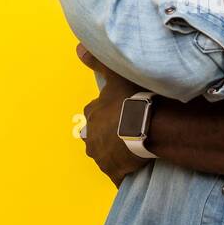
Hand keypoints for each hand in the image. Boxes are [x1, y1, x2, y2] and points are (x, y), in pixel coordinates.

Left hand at [75, 42, 150, 186]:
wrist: (145, 124)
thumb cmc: (131, 99)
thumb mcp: (116, 74)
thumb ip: (98, 61)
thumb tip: (78, 48)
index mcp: (92, 114)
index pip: (93, 113)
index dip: (105, 112)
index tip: (118, 111)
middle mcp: (91, 137)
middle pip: (96, 136)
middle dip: (107, 135)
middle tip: (125, 132)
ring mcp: (101, 156)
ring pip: (105, 155)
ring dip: (115, 153)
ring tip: (132, 149)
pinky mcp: (113, 171)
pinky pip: (118, 175)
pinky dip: (124, 173)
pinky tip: (133, 171)